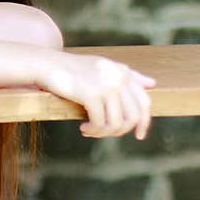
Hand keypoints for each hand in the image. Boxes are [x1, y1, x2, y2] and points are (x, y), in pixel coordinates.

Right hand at [37, 51, 155, 139]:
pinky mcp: (92, 95)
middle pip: (133, 117)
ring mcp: (106, 86)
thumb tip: (152, 84)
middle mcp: (118, 78)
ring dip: (103, 133)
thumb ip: (127, 74)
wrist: (46, 64)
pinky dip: (92, 130)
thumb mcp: (103, 66)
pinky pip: (100, 123)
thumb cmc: (72, 68)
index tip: (139, 135)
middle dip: (120, 131)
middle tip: (104, 133)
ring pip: (116, 123)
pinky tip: (83, 129)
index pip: (145, 102)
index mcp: (122, 72)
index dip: (144, 122)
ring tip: (90, 131)